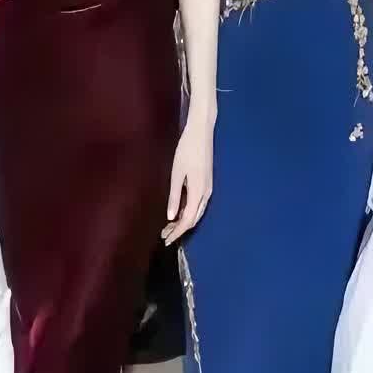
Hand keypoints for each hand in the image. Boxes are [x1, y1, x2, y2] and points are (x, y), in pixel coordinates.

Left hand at [162, 107, 213, 245]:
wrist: (201, 133)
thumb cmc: (186, 150)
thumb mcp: (177, 173)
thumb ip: (174, 196)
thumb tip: (171, 217)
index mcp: (198, 192)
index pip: (188, 220)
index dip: (177, 232)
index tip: (166, 240)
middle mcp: (206, 193)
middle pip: (194, 218)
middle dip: (180, 229)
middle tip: (164, 235)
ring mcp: (208, 188)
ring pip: (197, 212)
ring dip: (184, 221)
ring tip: (169, 227)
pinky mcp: (207, 183)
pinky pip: (199, 204)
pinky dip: (188, 212)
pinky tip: (178, 211)